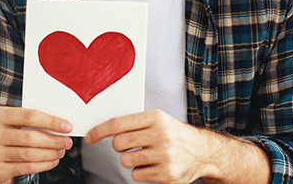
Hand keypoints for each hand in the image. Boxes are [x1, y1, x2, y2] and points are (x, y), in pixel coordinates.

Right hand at [0, 106, 73, 183]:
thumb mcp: (5, 121)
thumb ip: (25, 119)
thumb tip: (58, 123)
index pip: (29, 116)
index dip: (51, 121)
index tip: (67, 126)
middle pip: (30, 137)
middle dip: (53, 140)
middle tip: (67, 142)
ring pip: (29, 154)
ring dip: (50, 154)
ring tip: (61, 151)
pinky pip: (25, 168)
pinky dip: (43, 165)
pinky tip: (52, 161)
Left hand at [85, 109, 212, 183]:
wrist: (203, 151)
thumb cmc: (175, 134)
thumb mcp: (159, 120)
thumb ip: (135, 123)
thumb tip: (105, 129)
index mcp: (156, 117)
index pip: (118, 123)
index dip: (100, 130)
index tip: (89, 136)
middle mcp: (161, 135)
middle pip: (119, 144)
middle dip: (119, 147)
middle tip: (129, 146)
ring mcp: (164, 155)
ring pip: (126, 161)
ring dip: (131, 160)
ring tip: (147, 155)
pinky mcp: (166, 174)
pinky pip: (136, 175)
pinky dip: (141, 172)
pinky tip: (153, 165)